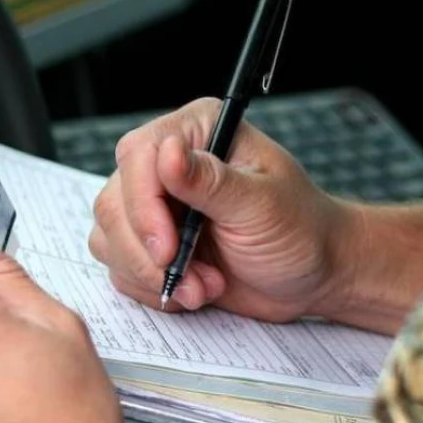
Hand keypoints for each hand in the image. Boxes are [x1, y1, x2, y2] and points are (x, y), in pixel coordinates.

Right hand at [88, 97, 356, 322]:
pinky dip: (152, 288)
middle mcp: (169, 163)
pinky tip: (195, 290)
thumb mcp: (262, 206)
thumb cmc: (301, 231)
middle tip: (190, 279)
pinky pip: (120, 266)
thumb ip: (212, 182)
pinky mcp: (151, 242)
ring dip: (152, 275)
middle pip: (115, 202)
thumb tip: (167, 154)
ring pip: (110, 237)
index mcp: (199, 132)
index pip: (138, 156)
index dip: (143, 207)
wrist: (313, 275)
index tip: (167, 249)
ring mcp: (156, 204)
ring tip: (203, 286)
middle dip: (147, 252)